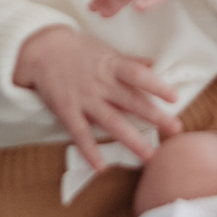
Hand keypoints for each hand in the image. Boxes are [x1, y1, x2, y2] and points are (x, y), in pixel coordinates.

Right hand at [12, 26, 179, 173]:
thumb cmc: (77, 49)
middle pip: (132, 102)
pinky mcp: (67, 111)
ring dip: (132, 140)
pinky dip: (90, 151)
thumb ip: (128, 61)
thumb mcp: (104, 50)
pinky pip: (80, 134)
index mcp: (112, 65)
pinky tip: (102, 167)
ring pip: (112, 122)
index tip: (175, 98)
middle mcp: (101, 84)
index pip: (139, 75)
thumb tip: (152, 64)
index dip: (157, 86)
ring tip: (149, 155)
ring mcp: (84, 99)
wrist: (41, 49)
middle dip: (155, 117)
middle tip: (175, 129)